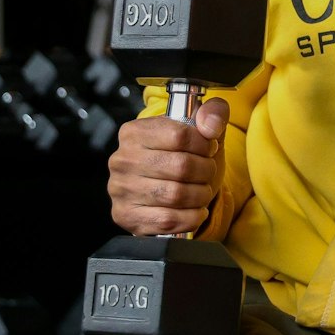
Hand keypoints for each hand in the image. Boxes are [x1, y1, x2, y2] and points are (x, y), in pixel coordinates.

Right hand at [107, 99, 228, 235]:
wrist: (163, 190)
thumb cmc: (180, 157)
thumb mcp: (198, 130)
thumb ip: (213, 113)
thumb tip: (211, 124)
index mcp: (134, 132)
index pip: (180, 135)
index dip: (204, 145)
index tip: (208, 150)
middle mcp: (122, 160)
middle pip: (181, 166)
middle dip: (205, 171)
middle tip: (208, 173)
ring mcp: (121, 189)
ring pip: (176, 195)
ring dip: (200, 195)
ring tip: (202, 191)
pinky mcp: (126, 215)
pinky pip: (168, 220)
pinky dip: (190, 217)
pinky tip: (194, 210)